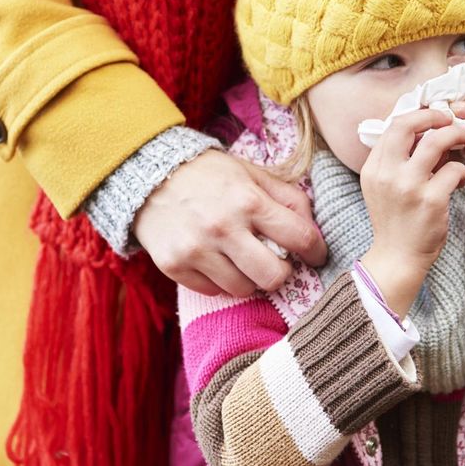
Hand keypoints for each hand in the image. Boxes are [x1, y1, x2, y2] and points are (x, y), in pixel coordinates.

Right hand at [132, 149, 326, 296]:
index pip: (300, 238)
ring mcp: (196, 250)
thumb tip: (313, 230)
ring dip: (249, 278)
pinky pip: (212, 291)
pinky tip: (215, 260)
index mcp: (248, 200)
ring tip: (241, 259)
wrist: (148, 174)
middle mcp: (223, 228)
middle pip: (274, 276)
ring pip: (243, 289)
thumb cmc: (209, 174)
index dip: (316, 251)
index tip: (316, 255)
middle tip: (276, 263)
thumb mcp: (252, 173)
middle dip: (282, 272)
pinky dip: (219, 280)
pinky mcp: (174, 266)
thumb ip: (287, 198)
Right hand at [359, 109, 464, 315]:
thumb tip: (422, 130)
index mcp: (373, 168)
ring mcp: (408, 187)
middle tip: (451, 119)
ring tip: (464, 140)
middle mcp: (386, 174)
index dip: (417, 115)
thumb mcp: (382, 187)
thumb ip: (394, 160)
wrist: (397, 258)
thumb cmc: (394, 220)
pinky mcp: (431, 200)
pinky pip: (454, 169)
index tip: (433, 116)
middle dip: (434, 116)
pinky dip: (461, 171)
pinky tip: (459, 180)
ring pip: (437, 142)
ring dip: (455, 136)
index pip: (393, 125)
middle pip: (409, 125)